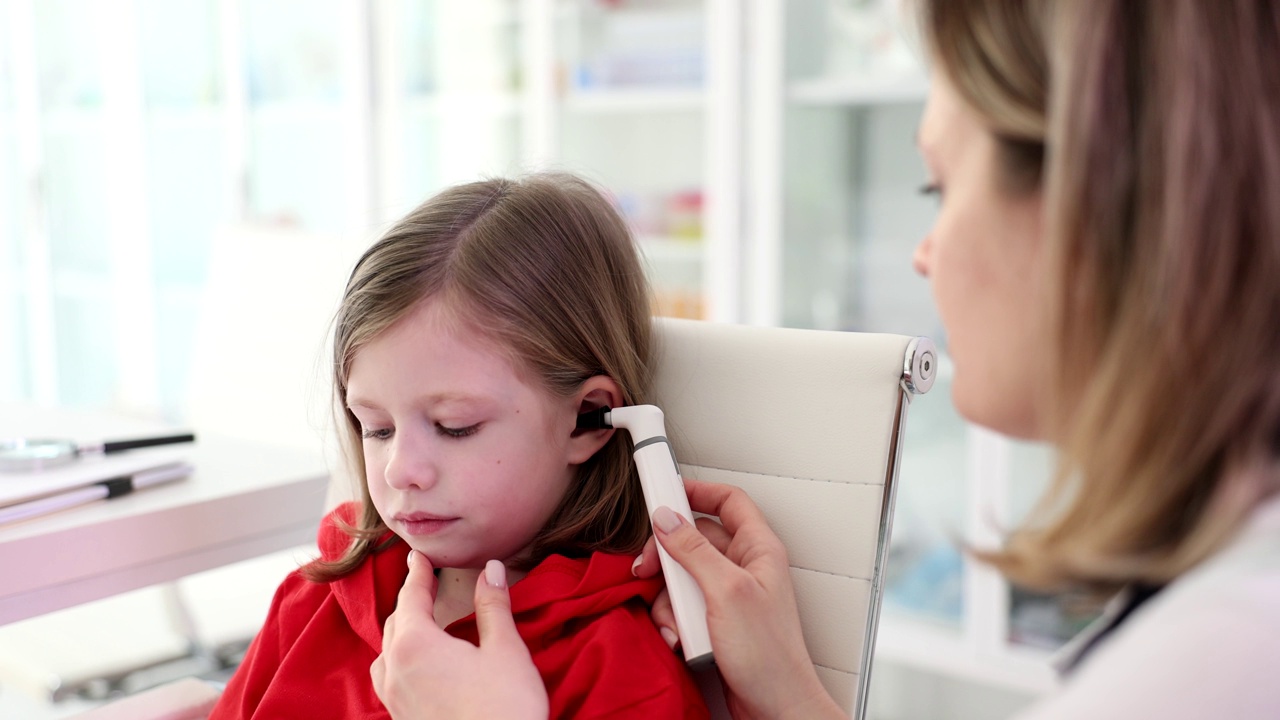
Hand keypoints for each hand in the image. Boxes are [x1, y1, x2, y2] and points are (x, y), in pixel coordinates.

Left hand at [371, 552, 548, 719]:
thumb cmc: (503, 710)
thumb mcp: (505, 650)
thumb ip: (493, 607)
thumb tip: (492, 570)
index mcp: (415, 645)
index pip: (411, 597)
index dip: (418, 574)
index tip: (419, 558)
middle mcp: (395, 670)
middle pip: (396, 623)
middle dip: (410, 600)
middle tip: (425, 582)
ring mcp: (394, 700)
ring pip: (388, 653)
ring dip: (403, 632)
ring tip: (421, 622)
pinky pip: (391, 678)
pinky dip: (402, 659)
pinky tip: (421, 665)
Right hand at [635, 478, 845, 719]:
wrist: (775, 708)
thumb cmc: (770, 656)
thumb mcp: (726, 592)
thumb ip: (694, 550)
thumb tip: (668, 518)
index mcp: (758, 549)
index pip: (729, 501)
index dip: (698, 491)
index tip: (666, 491)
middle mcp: (744, 568)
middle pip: (694, 540)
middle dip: (667, 556)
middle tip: (648, 568)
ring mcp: (728, 595)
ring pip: (682, 576)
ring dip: (669, 599)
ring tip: (676, 621)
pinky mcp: (714, 621)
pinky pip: (682, 606)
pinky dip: (674, 621)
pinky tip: (679, 638)